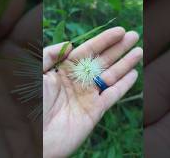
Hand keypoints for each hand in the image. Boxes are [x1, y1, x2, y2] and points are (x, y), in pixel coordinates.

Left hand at [43, 27, 142, 156]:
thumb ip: (49, 55)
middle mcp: (78, 81)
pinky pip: (113, 95)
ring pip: (111, 76)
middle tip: (134, 36)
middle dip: (119, 48)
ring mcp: (88, 96)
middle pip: (103, 61)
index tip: (120, 31)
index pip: (88, 50)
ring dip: (125, 64)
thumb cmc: (30, 105)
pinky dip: (124, 85)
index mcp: (64, 70)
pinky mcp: (95, 111)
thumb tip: (69, 44)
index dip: (104, 40)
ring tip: (139, 52)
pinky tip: (134, 74)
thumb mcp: (35, 75)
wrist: (34, 139)